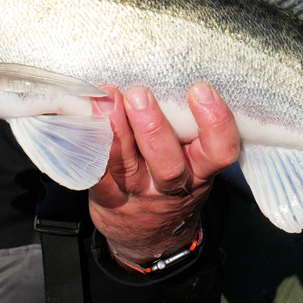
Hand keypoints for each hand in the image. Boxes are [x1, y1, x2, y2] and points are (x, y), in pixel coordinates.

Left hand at [88, 83, 239, 266]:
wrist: (150, 236)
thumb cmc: (175, 178)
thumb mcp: (194, 159)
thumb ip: (189, 125)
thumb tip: (174, 66)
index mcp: (201, 170)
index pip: (220, 151)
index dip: (214, 122)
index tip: (200, 89)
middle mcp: (172, 185)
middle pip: (167, 163)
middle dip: (153, 128)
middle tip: (139, 94)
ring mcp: (137, 192)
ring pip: (126, 166)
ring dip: (115, 131)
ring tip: (106, 99)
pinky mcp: (107, 196)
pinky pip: (96, 171)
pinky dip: (89, 143)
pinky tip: (83, 118)